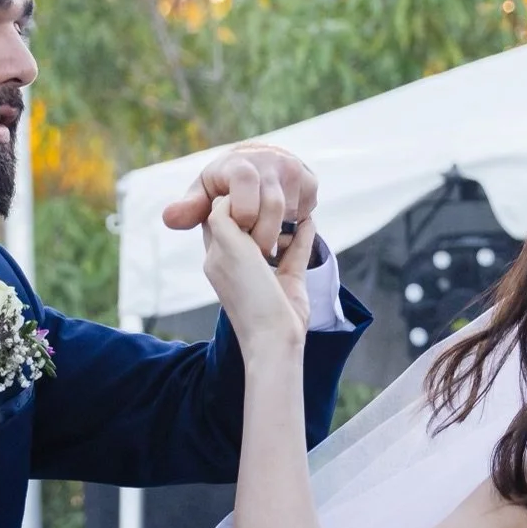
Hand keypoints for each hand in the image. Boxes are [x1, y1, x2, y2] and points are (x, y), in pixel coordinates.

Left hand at [162, 140, 319, 285]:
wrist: (257, 170)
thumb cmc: (225, 192)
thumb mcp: (204, 199)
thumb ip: (190, 210)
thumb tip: (169, 218)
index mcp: (240, 164)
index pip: (246, 183)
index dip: (243, 212)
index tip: (239, 229)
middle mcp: (269, 162)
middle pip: (273, 206)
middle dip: (263, 235)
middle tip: (253, 251)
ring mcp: (293, 171)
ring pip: (291, 213)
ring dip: (279, 235)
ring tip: (264, 243)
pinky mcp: (311, 182)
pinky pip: (306, 213)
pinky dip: (295, 229)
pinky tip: (280, 230)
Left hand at [199, 192, 310, 364]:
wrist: (274, 337)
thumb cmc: (248, 292)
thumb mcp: (227, 246)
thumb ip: (223, 218)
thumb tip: (228, 199)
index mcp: (218, 256)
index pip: (220, 218)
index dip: (233, 202)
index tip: (248, 190)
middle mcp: (239, 262)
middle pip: (249, 224)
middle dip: (261, 209)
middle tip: (273, 194)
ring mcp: (265, 272)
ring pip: (275, 237)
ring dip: (284, 221)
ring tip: (293, 205)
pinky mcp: (289, 281)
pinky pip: (295, 252)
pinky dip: (302, 236)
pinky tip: (309, 221)